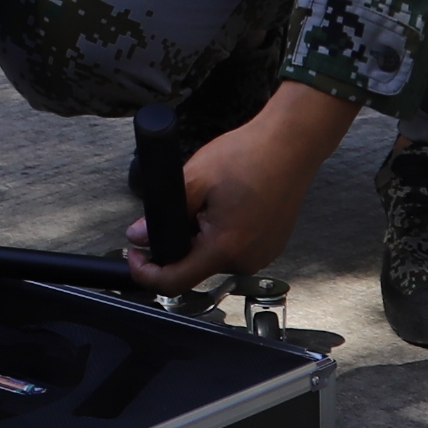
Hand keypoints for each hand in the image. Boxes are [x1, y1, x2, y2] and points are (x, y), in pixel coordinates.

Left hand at [125, 83, 360, 295]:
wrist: (291, 144)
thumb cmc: (249, 156)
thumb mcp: (195, 178)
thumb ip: (164, 213)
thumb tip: (139, 235)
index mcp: (224, 248)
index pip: (174, 282)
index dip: (147, 273)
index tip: (137, 255)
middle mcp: (246, 260)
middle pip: (195, 267)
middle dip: (180, 240)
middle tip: (187, 203)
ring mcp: (262, 255)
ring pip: (215, 256)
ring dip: (202, 235)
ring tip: (212, 198)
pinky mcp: (270, 246)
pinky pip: (235, 248)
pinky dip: (223, 233)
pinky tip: (229, 204)